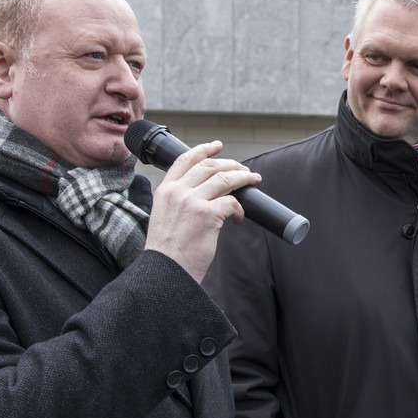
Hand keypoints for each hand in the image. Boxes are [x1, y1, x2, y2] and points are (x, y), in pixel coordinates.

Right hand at [144, 140, 260, 282]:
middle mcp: (178, 192)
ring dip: (243, 178)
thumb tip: (204, 195)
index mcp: (165, 191)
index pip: (185, 160)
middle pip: (210, 166)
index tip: (217, 146)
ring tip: (253, 181)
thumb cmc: (168, 251)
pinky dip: (240, 209)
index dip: (204, 150)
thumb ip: (178, 201)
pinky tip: (238, 218)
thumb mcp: (164, 216)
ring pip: (225, 179)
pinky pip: (233, 202)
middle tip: (244, 170)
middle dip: (231, 164)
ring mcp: (193, 202)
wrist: (165, 271)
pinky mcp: (208, 215)